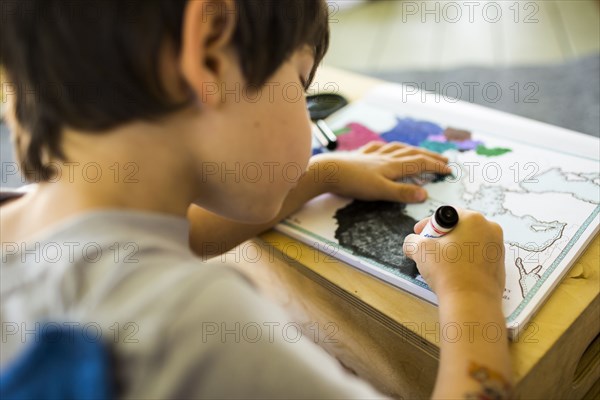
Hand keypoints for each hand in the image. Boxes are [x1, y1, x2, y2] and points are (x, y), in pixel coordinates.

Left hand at [309, 141, 450, 202]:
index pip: (420, 163)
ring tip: (419, 151)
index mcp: (392, 165)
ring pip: (396, 148)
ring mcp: (371, 155)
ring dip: (411, 149)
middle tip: (444, 159)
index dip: (435, 166)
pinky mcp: (358, 156)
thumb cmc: (353, 182)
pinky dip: (387, 147)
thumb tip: (425, 194)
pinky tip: (385, 147)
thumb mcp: (380, 191)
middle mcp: (384, 157)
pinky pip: (377, 148)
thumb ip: (402, 192)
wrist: (327, 171)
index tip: (449, 170)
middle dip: (429, 156)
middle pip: (412, 153)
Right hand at [403, 209, 505, 301]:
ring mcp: (497, 248)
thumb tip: (411, 243)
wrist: (472, 302)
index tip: (419, 234)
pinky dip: (466, 260)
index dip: (428, 224)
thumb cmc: (448, 271)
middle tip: (428, 249)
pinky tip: (455, 273)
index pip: (446, 214)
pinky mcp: (499, 266)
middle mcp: (490, 229)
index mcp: (473, 219)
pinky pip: (478, 257)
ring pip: (470, 242)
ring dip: (454, 248)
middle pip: (459, 227)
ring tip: (441, 263)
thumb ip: (412, 241)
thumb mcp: (420, 250)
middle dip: (442, 236)